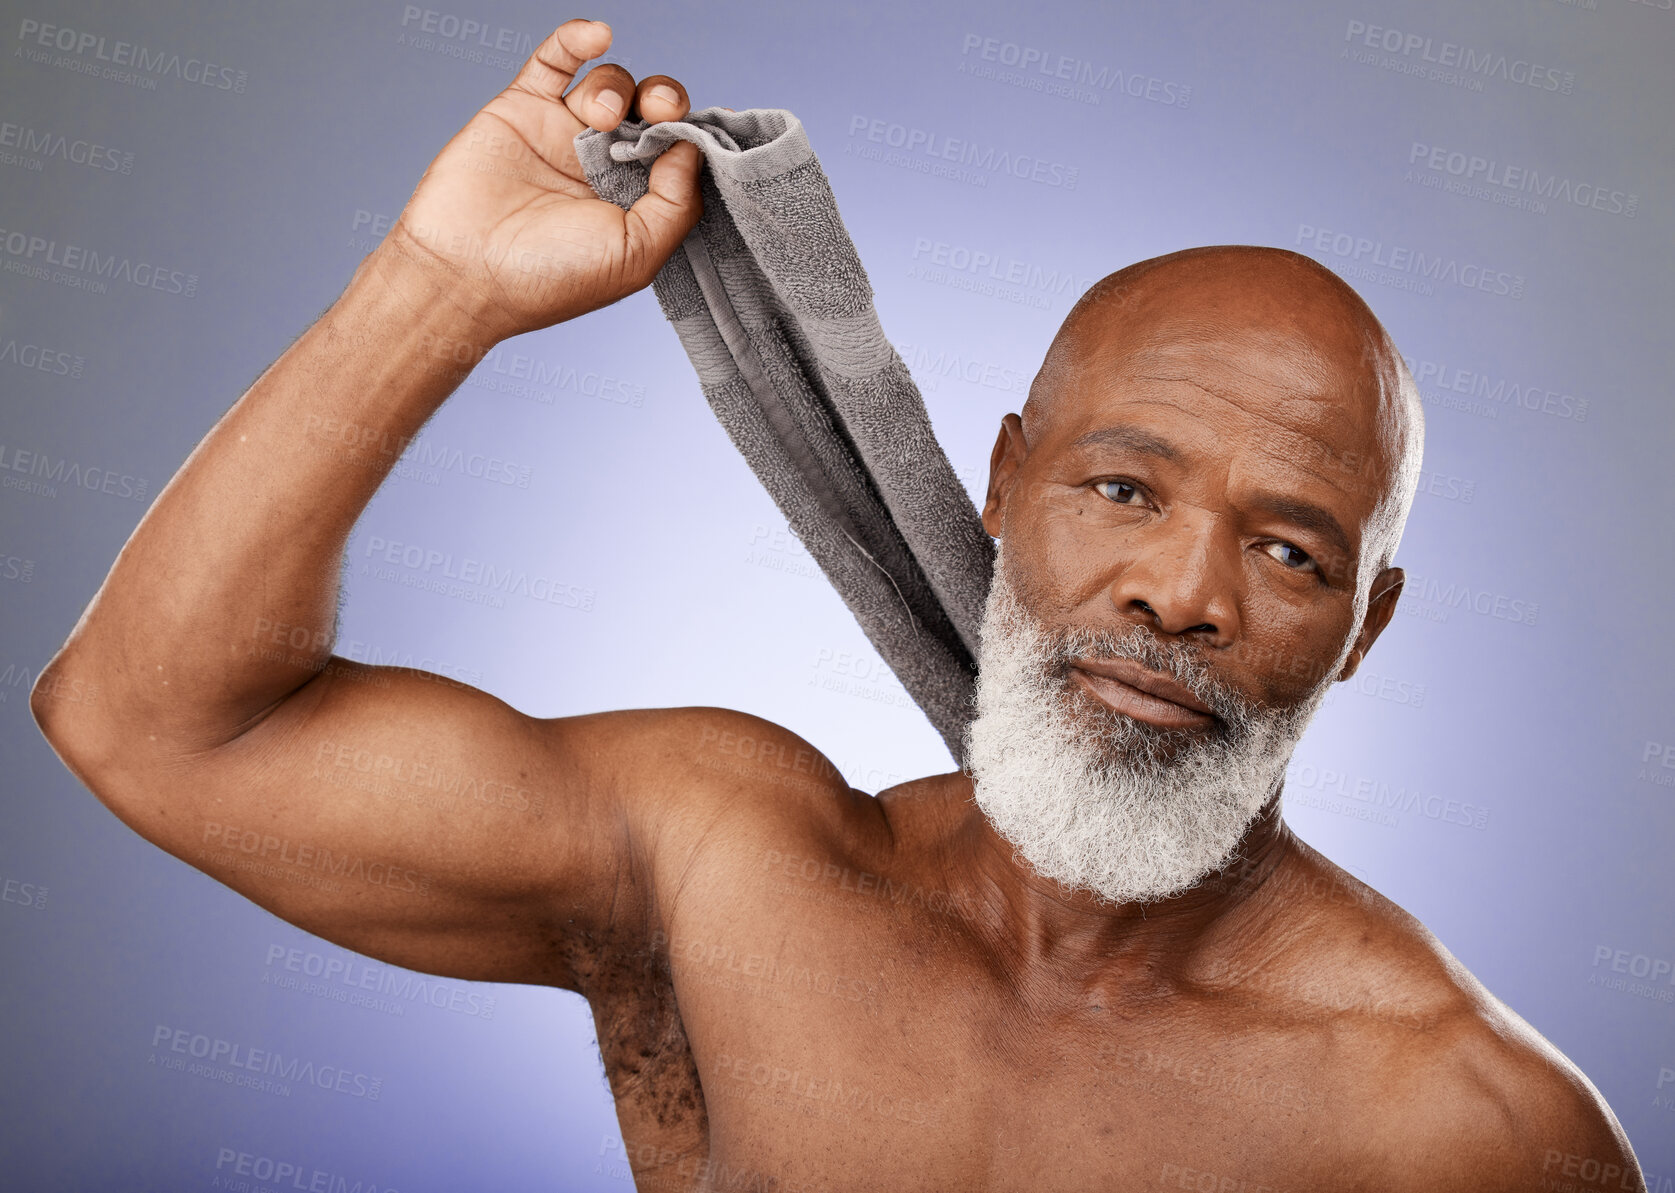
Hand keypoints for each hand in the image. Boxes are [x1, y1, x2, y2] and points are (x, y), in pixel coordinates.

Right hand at [377, 19, 701, 344]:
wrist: (465, 271)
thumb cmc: (548, 278)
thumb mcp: (635, 256)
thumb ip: (676, 204)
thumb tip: (691, 149)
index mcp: (635, 200)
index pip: (677, 151)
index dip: (690, 135)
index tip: (695, 134)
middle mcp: (604, 165)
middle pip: (651, 111)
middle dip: (665, 100)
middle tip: (661, 109)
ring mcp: (563, 134)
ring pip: (610, 84)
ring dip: (617, 88)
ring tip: (603, 117)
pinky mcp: (523, 108)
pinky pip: (555, 60)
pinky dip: (577, 39)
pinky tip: (597, 36)